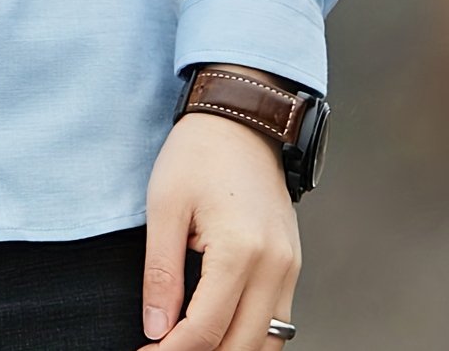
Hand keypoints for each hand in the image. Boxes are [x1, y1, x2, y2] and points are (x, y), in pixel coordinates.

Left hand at [137, 107, 300, 348]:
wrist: (241, 119)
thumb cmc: (198, 154)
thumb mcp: (165, 206)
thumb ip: (161, 273)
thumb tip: (156, 327)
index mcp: (241, 252)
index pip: (207, 328)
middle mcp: (276, 268)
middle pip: (243, 346)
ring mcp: (290, 269)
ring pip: (268, 342)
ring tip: (186, 345)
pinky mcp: (292, 265)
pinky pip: (278, 320)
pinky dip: (250, 336)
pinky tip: (217, 331)